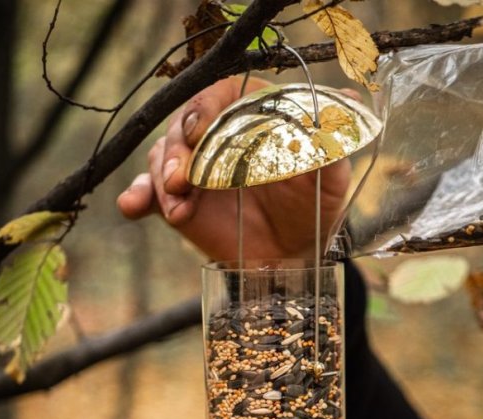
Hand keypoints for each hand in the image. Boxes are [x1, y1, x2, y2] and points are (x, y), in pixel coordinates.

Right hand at [117, 76, 351, 261]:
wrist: (293, 259)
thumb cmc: (314, 213)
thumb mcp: (329, 180)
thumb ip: (331, 145)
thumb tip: (349, 104)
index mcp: (254, 119)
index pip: (225, 95)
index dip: (208, 107)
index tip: (202, 130)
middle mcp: (220, 137)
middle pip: (187, 125)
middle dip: (180, 149)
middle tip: (182, 178)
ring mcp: (195, 169)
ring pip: (163, 155)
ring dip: (163, 178)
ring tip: (177, 207)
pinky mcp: (179, 201)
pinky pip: (149, 192)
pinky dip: (137, 195)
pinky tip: (132, 205)